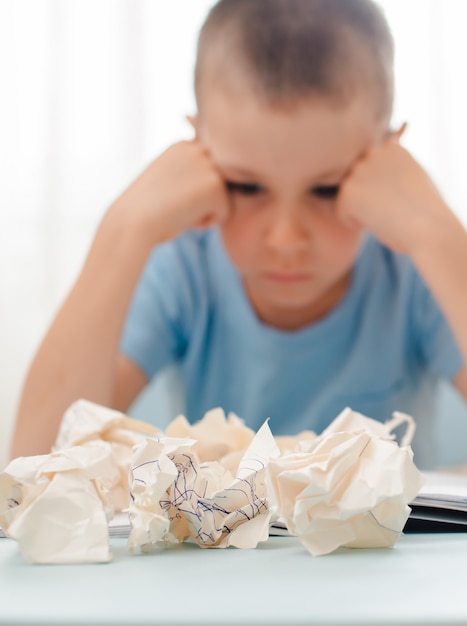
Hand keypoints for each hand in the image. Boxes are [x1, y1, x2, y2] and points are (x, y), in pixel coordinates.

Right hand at [111, 140, 230, 243]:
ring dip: (205, 211)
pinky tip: (183, 217)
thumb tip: (218, 177)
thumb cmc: (146, 210)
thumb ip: (190, 174)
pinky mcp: (215, 184)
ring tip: (177, 209)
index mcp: (183, 146)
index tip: (169, 196)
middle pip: (220, 186)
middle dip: (202, 201)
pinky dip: (207, 223)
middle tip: (173, 204)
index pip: (208, 175)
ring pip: (224, 199)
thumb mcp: (168, 182)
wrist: (131, 222)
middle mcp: (197, 149)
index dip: (192, 194)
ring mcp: (207, 165)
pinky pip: (225, 213)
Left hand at [336, 134, 451, 254]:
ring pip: (347, 194)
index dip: (378, 187)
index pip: (370, 166)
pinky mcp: (347, 190)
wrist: (428, 226)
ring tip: (384, 216)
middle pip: (355, 178)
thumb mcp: (414, 178)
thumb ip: (394, 168)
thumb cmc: (426, 211)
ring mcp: (359, 170)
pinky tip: (376, 223)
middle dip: (365, 195)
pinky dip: (353, 222)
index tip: (395, 199)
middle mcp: (373, 152)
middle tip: (388, 210)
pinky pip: (341, 211)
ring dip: (359, 207)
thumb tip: (381, 167)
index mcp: (392, 147)